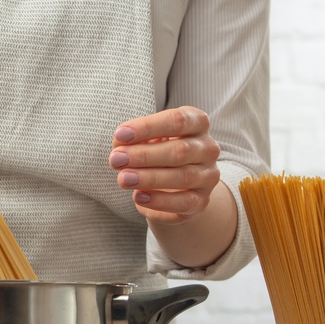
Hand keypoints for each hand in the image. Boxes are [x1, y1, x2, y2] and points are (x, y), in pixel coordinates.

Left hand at [109, 106, 220, 224]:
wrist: (176, 187)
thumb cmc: (158, 153)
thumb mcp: (147, 139)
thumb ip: (134, 140)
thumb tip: (119, 146)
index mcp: (197, 123)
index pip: (177, 120)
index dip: (147, 127)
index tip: (119, 135)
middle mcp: (208, 148)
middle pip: (180, 150)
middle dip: (144, 155)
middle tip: (116, 159)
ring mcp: (208, 176)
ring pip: (183, 177)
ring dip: (149, 178)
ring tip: (123, 179)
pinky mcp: (201, 201)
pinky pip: (184, 202)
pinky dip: (159, 201)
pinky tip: (138, 197)